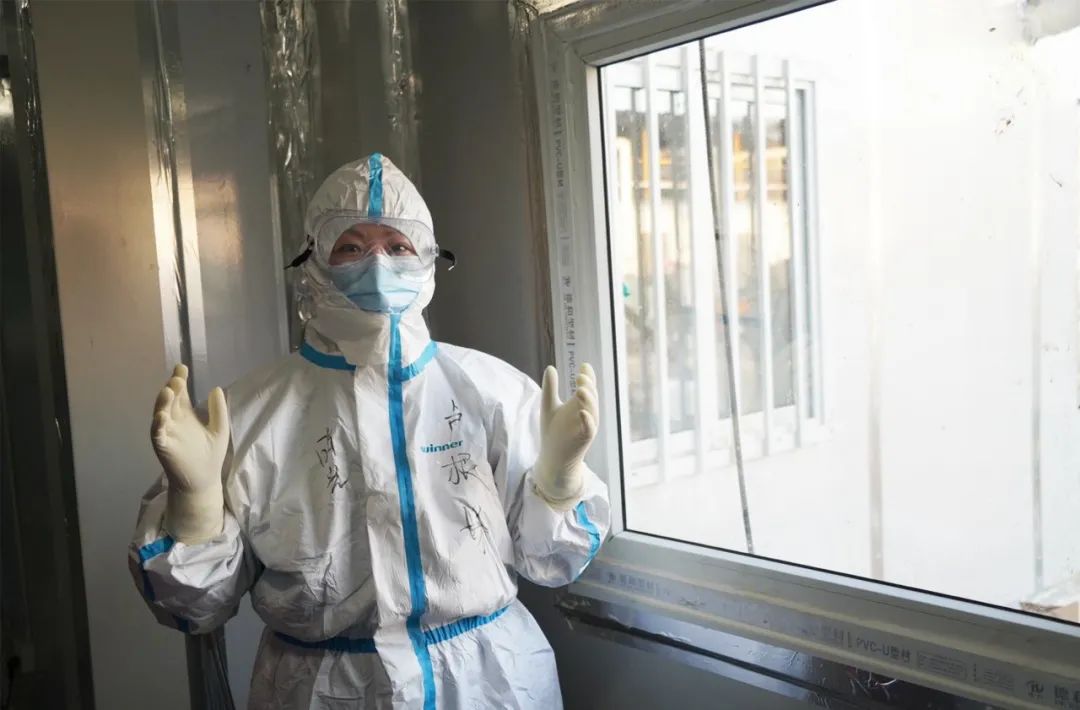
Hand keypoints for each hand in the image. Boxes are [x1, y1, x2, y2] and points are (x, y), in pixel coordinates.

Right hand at [151, 364, 228, 542]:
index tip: (182, 367)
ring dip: (162, 403)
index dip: (179, 380)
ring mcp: (167, 433)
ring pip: (160, 414)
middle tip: (178, 378)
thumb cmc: (210, 454)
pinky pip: (158, 435)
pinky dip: (158, 425)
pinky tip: (161, 416)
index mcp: (185, 415)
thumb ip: (218, 410)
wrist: (204, 479)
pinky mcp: (164, 447)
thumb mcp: (219, 429)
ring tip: (169, 391)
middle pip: (169, 401)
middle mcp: (173, 421)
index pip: (180, 393)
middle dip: (172, 388)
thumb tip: (216, 388)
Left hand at [533, 363, 598, 508]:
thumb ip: (550, 388)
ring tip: (581, 389)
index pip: (587, 387)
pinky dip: (588, 420)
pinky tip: (582, 412)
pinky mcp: (584, 439)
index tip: (584, 366)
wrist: (553, 458)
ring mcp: (587, 426)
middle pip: (592, 397)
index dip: (588, 377)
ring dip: (588, 400)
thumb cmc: (553, 432)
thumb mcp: (549, 406)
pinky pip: (589, 429)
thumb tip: (550, 367)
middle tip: (581, 376)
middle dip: (588, 386)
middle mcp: (586, 413)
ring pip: (593, 411)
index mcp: (579, 404)